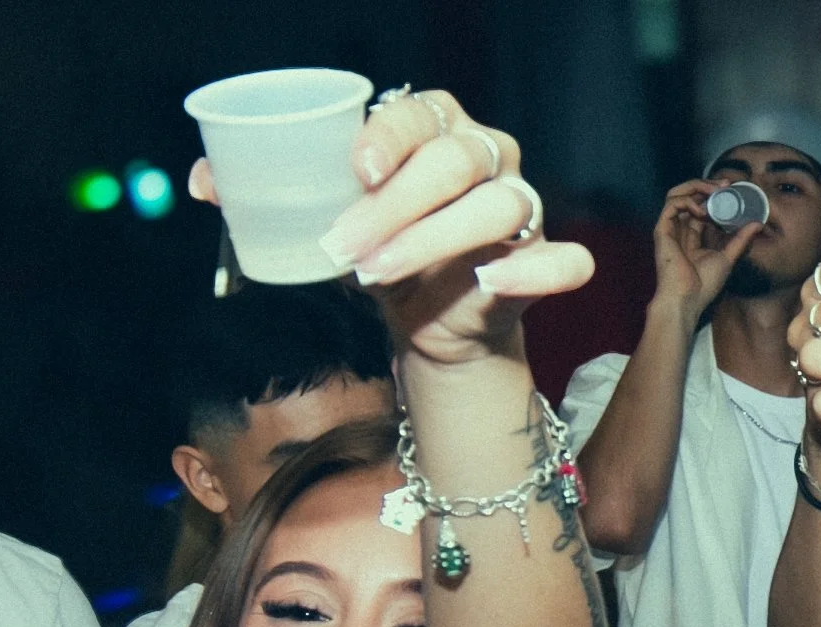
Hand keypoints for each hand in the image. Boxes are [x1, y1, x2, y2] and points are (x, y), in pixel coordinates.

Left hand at [314, 90, 591, 366]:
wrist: (427, 318)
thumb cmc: (387, 250)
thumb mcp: (352, 222)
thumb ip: (326, 205)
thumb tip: (256, 203)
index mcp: (440, 129)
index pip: (420, 115)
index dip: (390, 138)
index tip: (360, 171)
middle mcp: (488, 156)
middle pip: (453, 163)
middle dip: (392, 205)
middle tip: (343, 243)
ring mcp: (522, 206)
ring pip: (496, 208)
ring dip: (430, 241)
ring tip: (377, 272)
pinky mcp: (543, 259)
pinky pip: (564, 262)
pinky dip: (532, 272)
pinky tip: (491, 281)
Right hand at [650, 179, 758, 320]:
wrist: (687, 300)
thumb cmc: (703, 286)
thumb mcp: (728, 257)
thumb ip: (741, 240)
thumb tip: (758, 223)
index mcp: (692, 235)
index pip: (701, 206)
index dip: (715, 195)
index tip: (731, 190)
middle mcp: (680, 229)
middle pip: (688, 195)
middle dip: (706, 185)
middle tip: (726, 184)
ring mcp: (670, 229)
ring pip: (676, 194)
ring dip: (696, 186)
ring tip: (714, 190)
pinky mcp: (662, 231)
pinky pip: (671, 204)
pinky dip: (687, 200)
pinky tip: (702, 210)